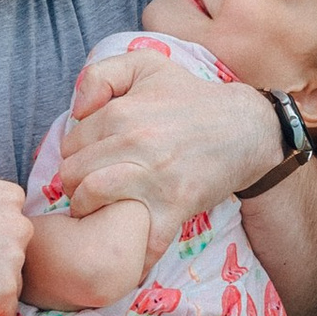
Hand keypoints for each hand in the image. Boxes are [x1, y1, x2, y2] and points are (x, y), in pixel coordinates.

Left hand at [57, 49, 283, 249]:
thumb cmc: (190, 97)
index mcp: (123, 112)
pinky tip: (127, 251)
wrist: (246, 129)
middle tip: (85, 189)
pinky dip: (130, 250)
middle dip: (73, 184)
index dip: (75, 155)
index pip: (70, 144)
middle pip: (74, 173)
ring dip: (87, 210)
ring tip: (96, 211)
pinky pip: (142, 237)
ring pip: (92, 198)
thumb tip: (76, 111)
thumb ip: (102, 74)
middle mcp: (135, 142)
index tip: (87, 162)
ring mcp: (155, 176)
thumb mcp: (147, 64)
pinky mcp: (177, 205)